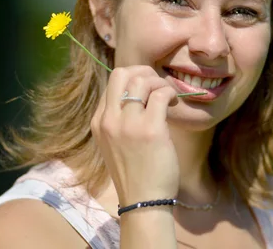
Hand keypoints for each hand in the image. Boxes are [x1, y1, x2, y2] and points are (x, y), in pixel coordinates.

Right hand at [90, 65, 179, 206]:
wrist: (143, 200)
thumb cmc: (134, 172)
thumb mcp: (115, 143)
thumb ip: (120, 119)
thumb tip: (140, 93)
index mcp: (99, 121)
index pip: (112, 83)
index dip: (133, 80)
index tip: (147, 92)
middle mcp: (109, 119)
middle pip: (121, 73)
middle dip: (143, 72)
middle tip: (157, 86)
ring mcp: (128, 124)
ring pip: (142, 80)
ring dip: (159, 83)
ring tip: (167, 98)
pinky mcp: (150, 129)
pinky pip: (161, 94)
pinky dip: (170, 94)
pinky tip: (173, 105)